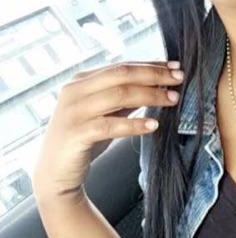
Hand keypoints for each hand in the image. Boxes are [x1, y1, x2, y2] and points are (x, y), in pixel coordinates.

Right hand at [31, 60, 183, 205]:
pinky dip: (135, 124)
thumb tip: (157, 83)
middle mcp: (75, 91)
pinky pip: (111, 125)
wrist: (54, 172)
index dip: (150, 65)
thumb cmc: (82, 139)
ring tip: (173, 99)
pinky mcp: (77, 133)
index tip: (174, 66)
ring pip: (119, 95)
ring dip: (150, 95)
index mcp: (81, 80)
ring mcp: (74, 111)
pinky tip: (154, 124)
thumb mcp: (103, 113)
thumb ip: (123, 98)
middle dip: (154, 75)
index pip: (121, 66)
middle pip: (122, 75)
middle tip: (179, 78)